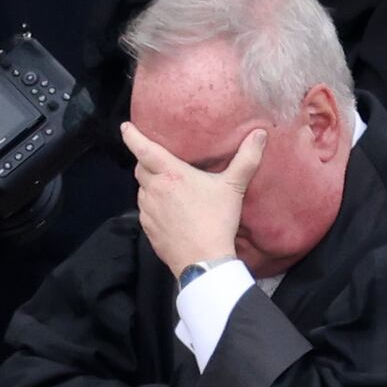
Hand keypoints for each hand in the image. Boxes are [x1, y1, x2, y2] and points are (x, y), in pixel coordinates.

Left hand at [124, 117, 256, 278]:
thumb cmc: (216, 220)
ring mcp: (147, 209)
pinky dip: (154, 204)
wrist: (202, 259)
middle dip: (146, 162)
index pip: (143, 149)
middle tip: (159, 160)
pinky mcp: (147, 226)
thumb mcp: (234, 187)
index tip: (126, 127)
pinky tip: (170, 210)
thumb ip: (246, 159)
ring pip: (143, 189)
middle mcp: (153, 189)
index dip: (132, 136)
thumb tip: (260, 134)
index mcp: (170, 174)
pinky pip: (146, 209)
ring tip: (170, 188)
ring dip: (152, 184)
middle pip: (140, 168)